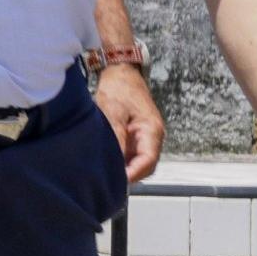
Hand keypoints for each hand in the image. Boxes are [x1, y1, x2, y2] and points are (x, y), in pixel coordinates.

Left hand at [94, 60, 162, 182]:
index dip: (134, 174)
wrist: (120, 72)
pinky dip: (121, 159)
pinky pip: (131, 152)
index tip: (117, 182)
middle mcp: (152, 136)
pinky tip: (106, 161)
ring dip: (124, 167)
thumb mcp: (113, 114)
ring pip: (138, 160)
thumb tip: (115, 163)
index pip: (148, 161)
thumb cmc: (118, 89)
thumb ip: (116, 139)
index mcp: (152, 131)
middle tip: (107, 181)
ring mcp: (144, 136)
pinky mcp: (135, 134)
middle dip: (129, 174)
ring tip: (104, 174)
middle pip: (145, 165)